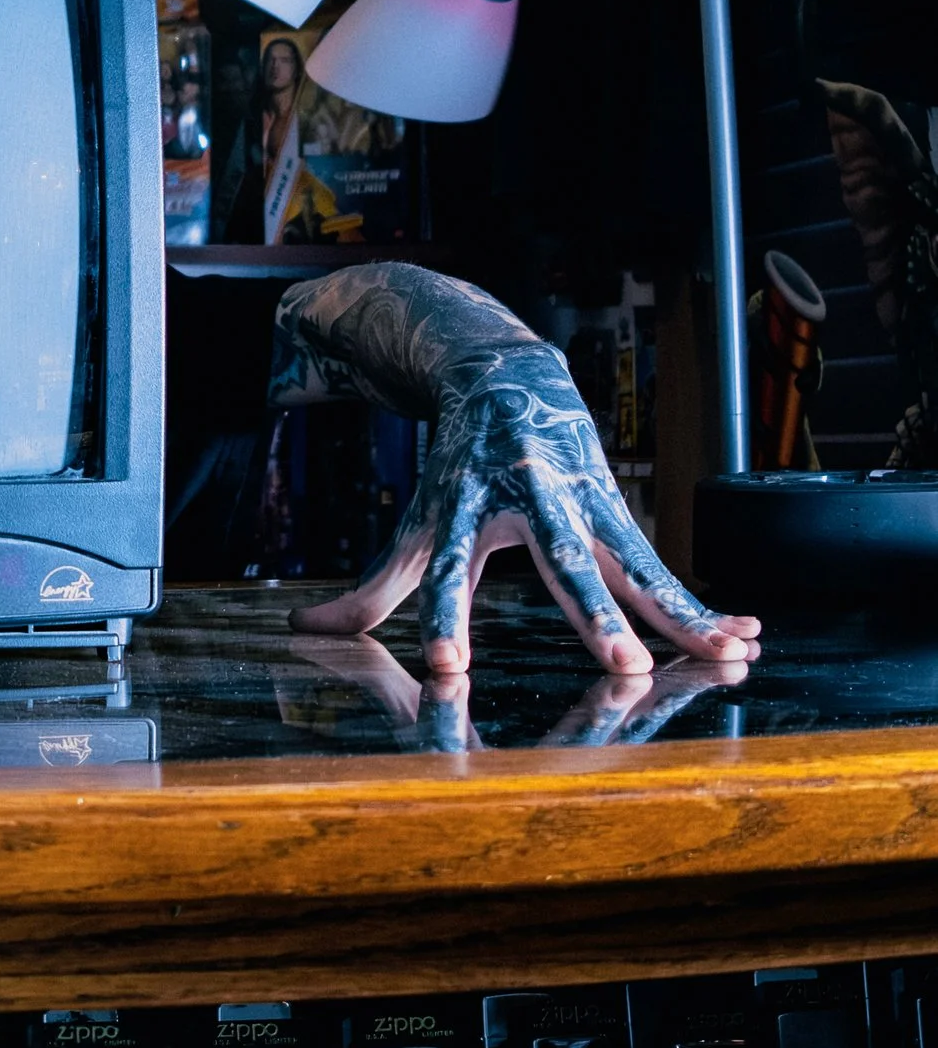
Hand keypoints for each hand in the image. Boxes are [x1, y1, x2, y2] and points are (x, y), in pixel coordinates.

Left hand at [274, 264, 760, 678]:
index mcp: (465, 506)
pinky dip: (703, 600)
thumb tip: (303, 632)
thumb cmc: (457, 468)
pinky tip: (745, 634)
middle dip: (596, 618)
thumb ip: (370, 588)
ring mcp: (585, 504)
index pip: (449, 572)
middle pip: (565, 567)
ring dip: (683, 612)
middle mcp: (531, 503)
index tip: (449, 666)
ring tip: (728, 654)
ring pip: (636, 565)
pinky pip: (664, 565)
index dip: (445, 619)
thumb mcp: (415, 522)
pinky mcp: (621, 511)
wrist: (510, 379)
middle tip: (625, 667)